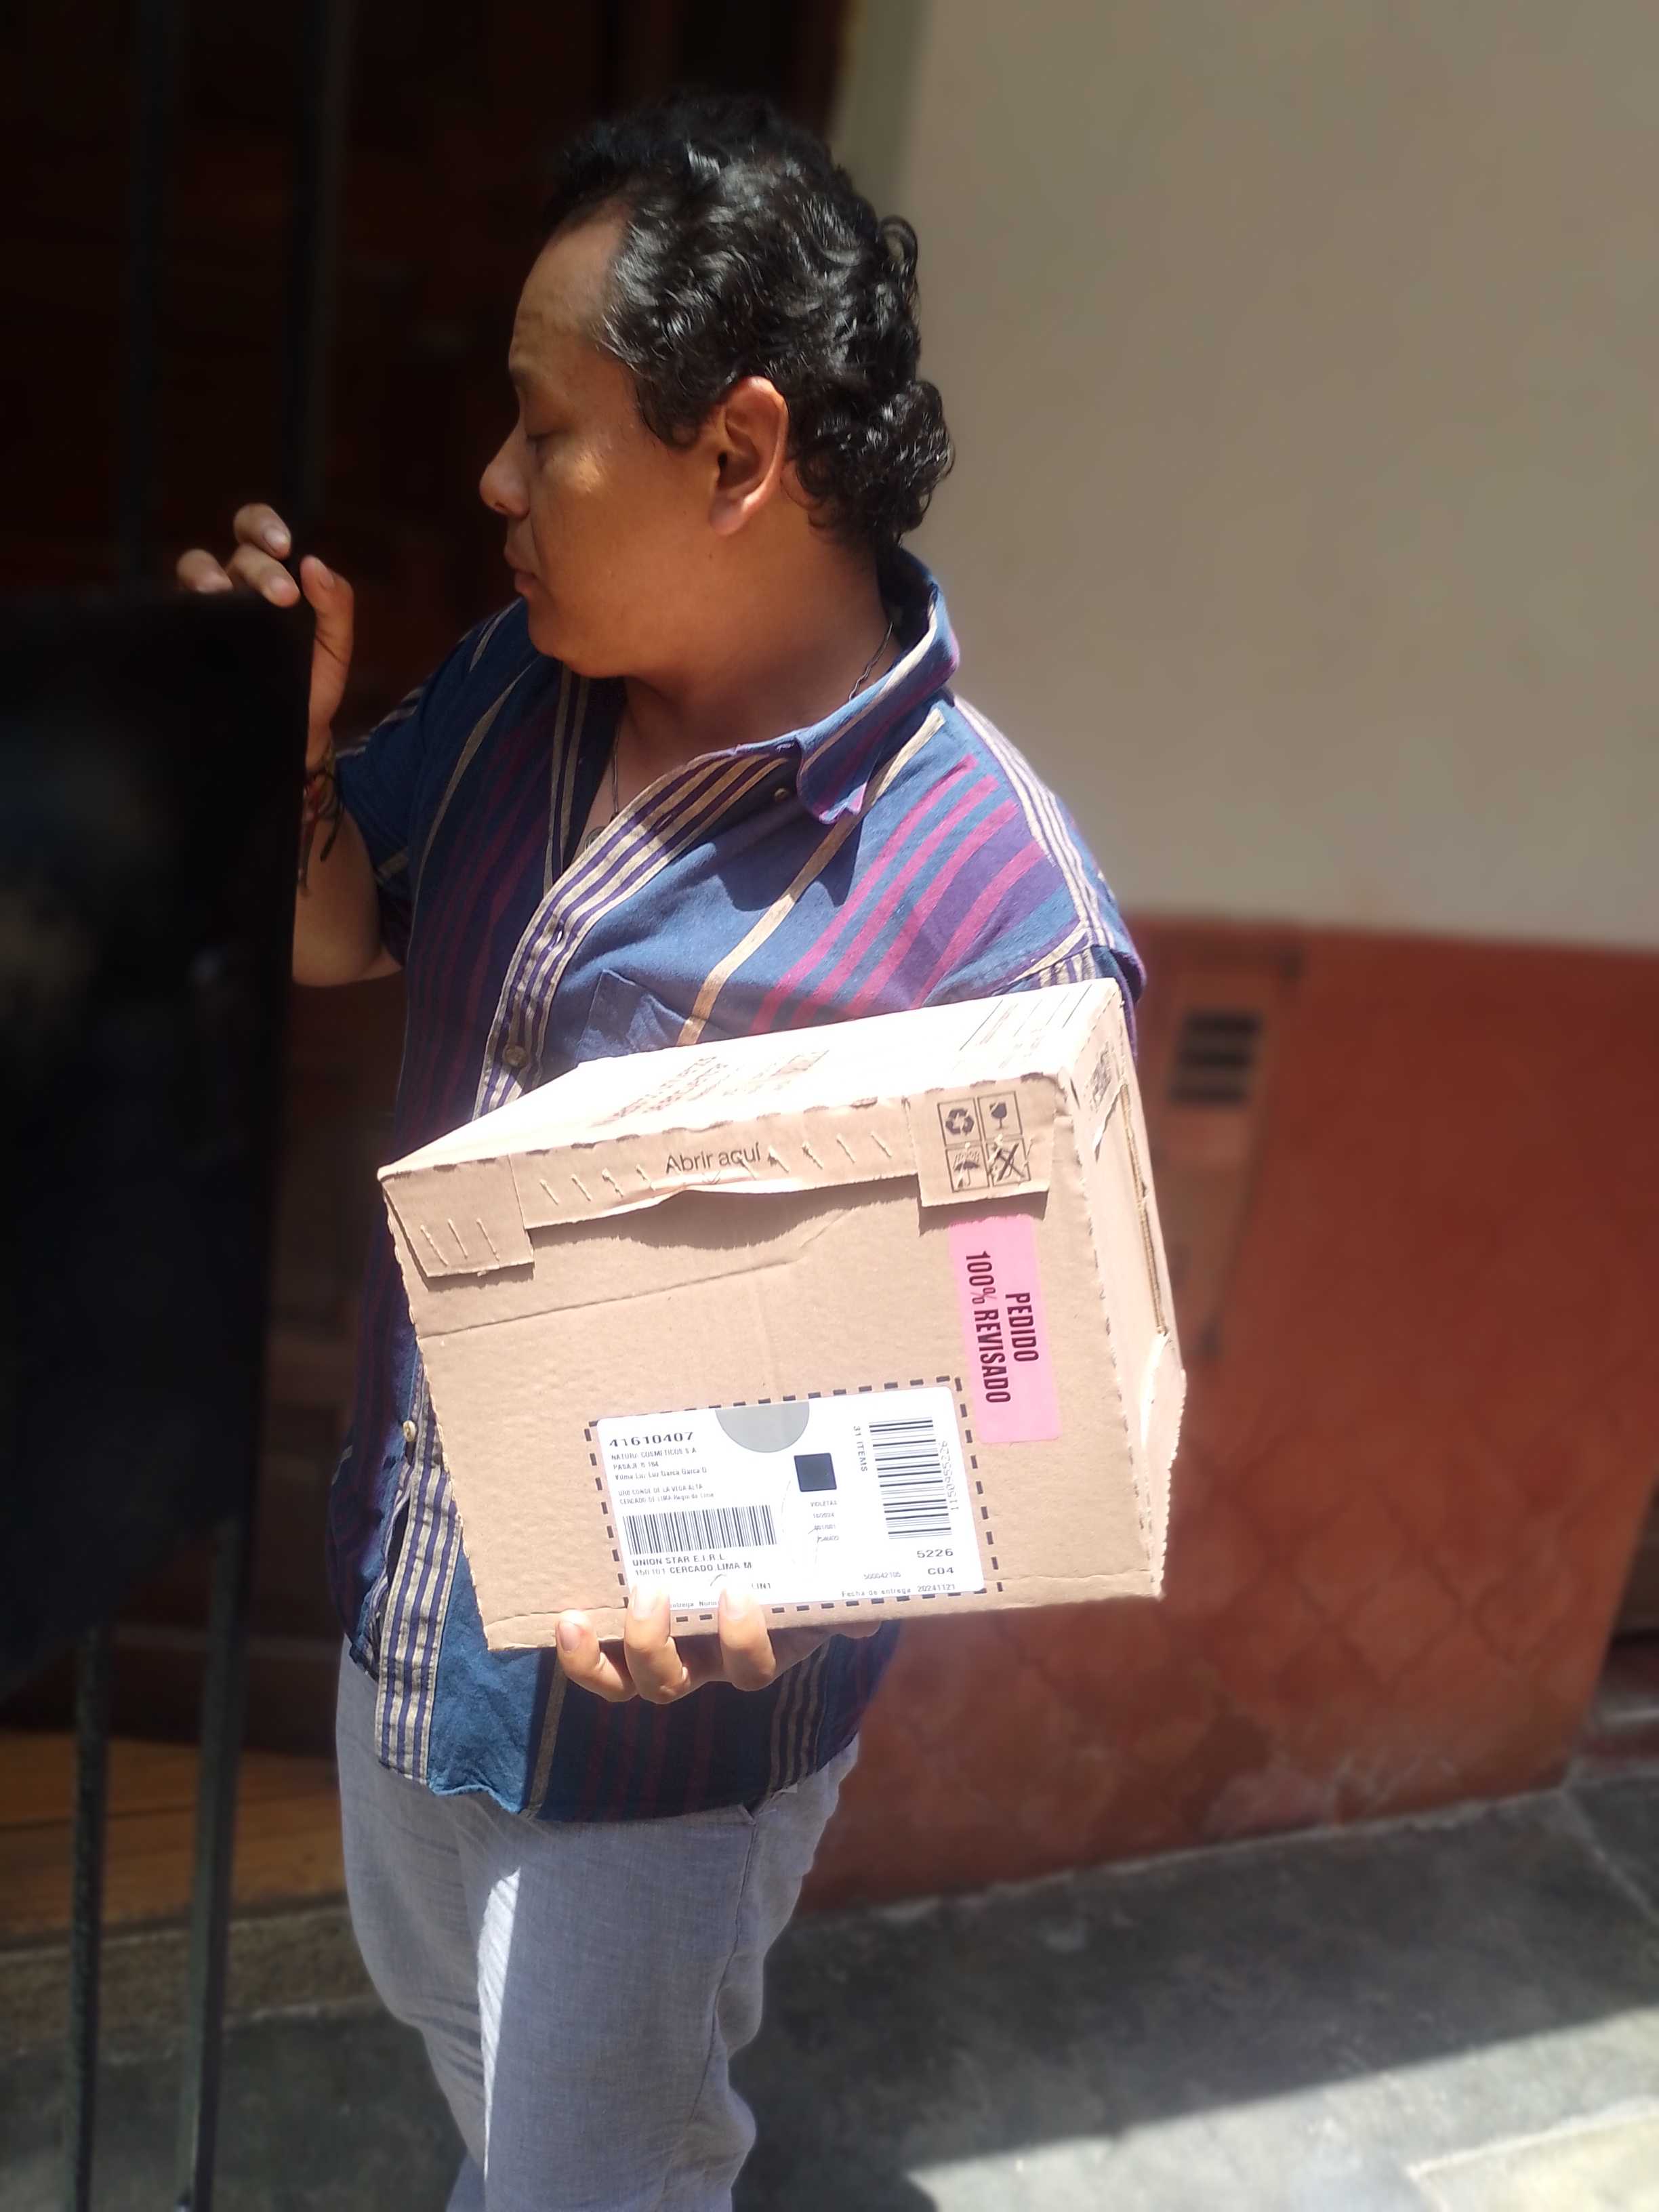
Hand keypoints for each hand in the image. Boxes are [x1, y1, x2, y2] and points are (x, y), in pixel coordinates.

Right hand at [176, 504, 353, 767]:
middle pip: (231, 556)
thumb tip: (314, 564)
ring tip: (220, 593)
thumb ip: (336, 606)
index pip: (253, 533)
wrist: (295, 738)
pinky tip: (196, 622)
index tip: (284, 547)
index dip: (263, 526)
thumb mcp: (335, 647)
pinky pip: (172, 617)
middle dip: (257, 567)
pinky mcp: (186, 644)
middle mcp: (231, 589)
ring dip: (204, 575)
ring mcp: (206, 616)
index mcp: (266, 578)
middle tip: (283, 596)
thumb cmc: (313, 684)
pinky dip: (180, 610)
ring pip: (190, 572)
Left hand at [556, 1585, 882, 1705]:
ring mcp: (658, 1655)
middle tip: (654, 1589)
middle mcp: (701, 1662)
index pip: (751, 1669)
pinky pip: (597, 1666)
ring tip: (586, 1617)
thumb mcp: (814, 1583)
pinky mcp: (619, 1640)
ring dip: (607, 1656)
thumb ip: (842, 1600)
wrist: (742, 1552)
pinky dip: (580, 1654)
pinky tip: (565, 1621)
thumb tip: (867, 1618)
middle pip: (674, 1684)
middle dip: (658, 1645)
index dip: (742, 1641)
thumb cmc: (784, 1569)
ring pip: (629, 1683)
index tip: (736, 1591)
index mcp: (752, 1647)